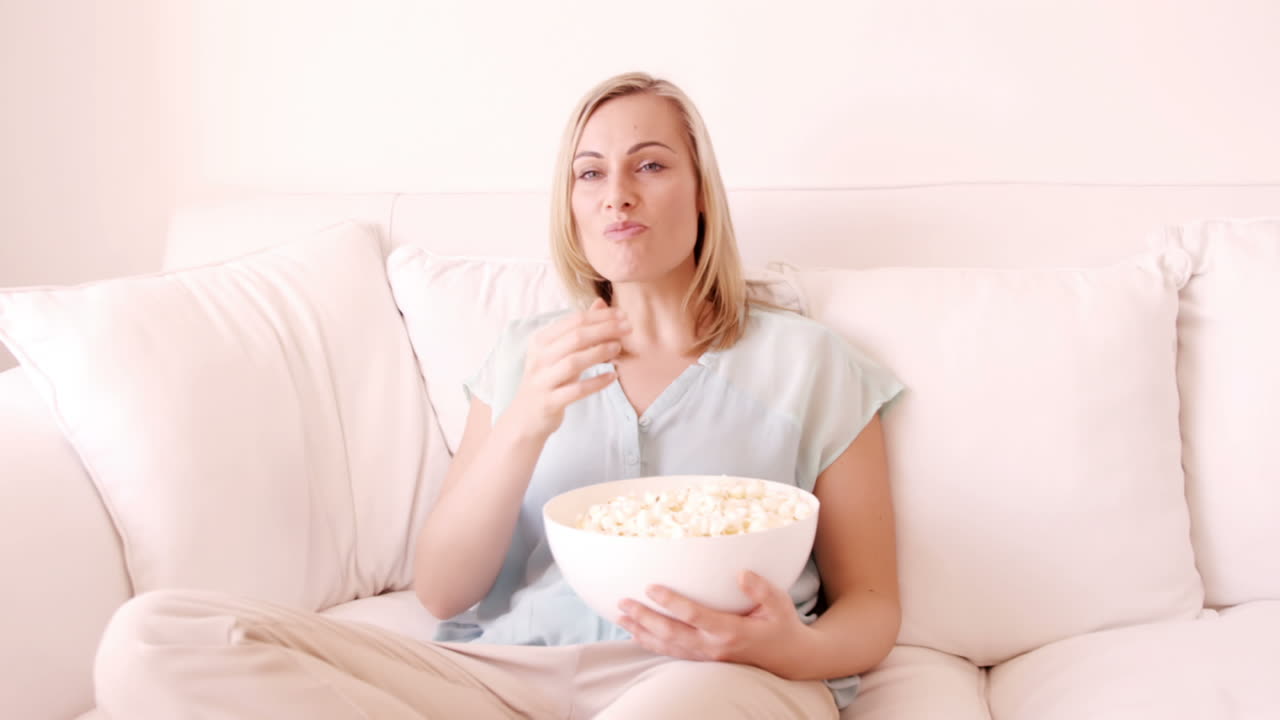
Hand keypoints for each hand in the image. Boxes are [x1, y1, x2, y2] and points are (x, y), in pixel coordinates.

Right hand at [504, 297, 628, 440]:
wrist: (524, 419)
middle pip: (576, 337)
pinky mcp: (549, 401)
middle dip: (605, 329)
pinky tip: (613, 376)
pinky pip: (576, 390)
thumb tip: (601, 303)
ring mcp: (542, 380)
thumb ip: (578, 329)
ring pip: (574, 361)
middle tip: (628, 328)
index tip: (623, 315)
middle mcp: (539, 357)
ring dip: (600, 352)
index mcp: (540, 340)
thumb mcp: (558, 352)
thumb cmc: (547, 380)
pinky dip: (596, 382)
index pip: (574, 320)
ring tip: (619, 348)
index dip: (601, 316)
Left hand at [616, 570, 813, 677]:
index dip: (671, 602)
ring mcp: (707, 656)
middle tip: (623, 601)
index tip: (651, 586)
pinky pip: (672, 653)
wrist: (788, 658)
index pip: (694, 616)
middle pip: (672, 633)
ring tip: (620, 616)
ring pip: (668, 646)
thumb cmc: (782, 625)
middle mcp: (714, 647)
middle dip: (645, 618)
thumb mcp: (780, 604)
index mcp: (731, 631)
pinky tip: (634, 634)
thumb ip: (762, 589)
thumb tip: (741, 573)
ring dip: (642, 631)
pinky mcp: (703, 659)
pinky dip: (651, 644)